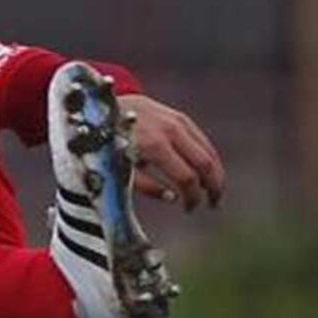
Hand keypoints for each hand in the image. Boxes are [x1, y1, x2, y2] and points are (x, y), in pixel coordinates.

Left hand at [117, 94, 224, 210]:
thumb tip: (173, 198)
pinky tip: (207, 172)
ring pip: (208, 150)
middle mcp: (170, 131)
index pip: (186, 177)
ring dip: (216, 173)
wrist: (102, 108)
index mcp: (154, 146)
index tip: (188, 209)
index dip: (192, 197)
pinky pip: (201, 140)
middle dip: (213, 187)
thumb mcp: (120, 168)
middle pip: (205, 163)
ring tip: (214, 192)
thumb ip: (146, 186)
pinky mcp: (180, 117)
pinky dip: (208, 158)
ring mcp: (177, 121)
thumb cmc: (108, 142)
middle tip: (214, 204)